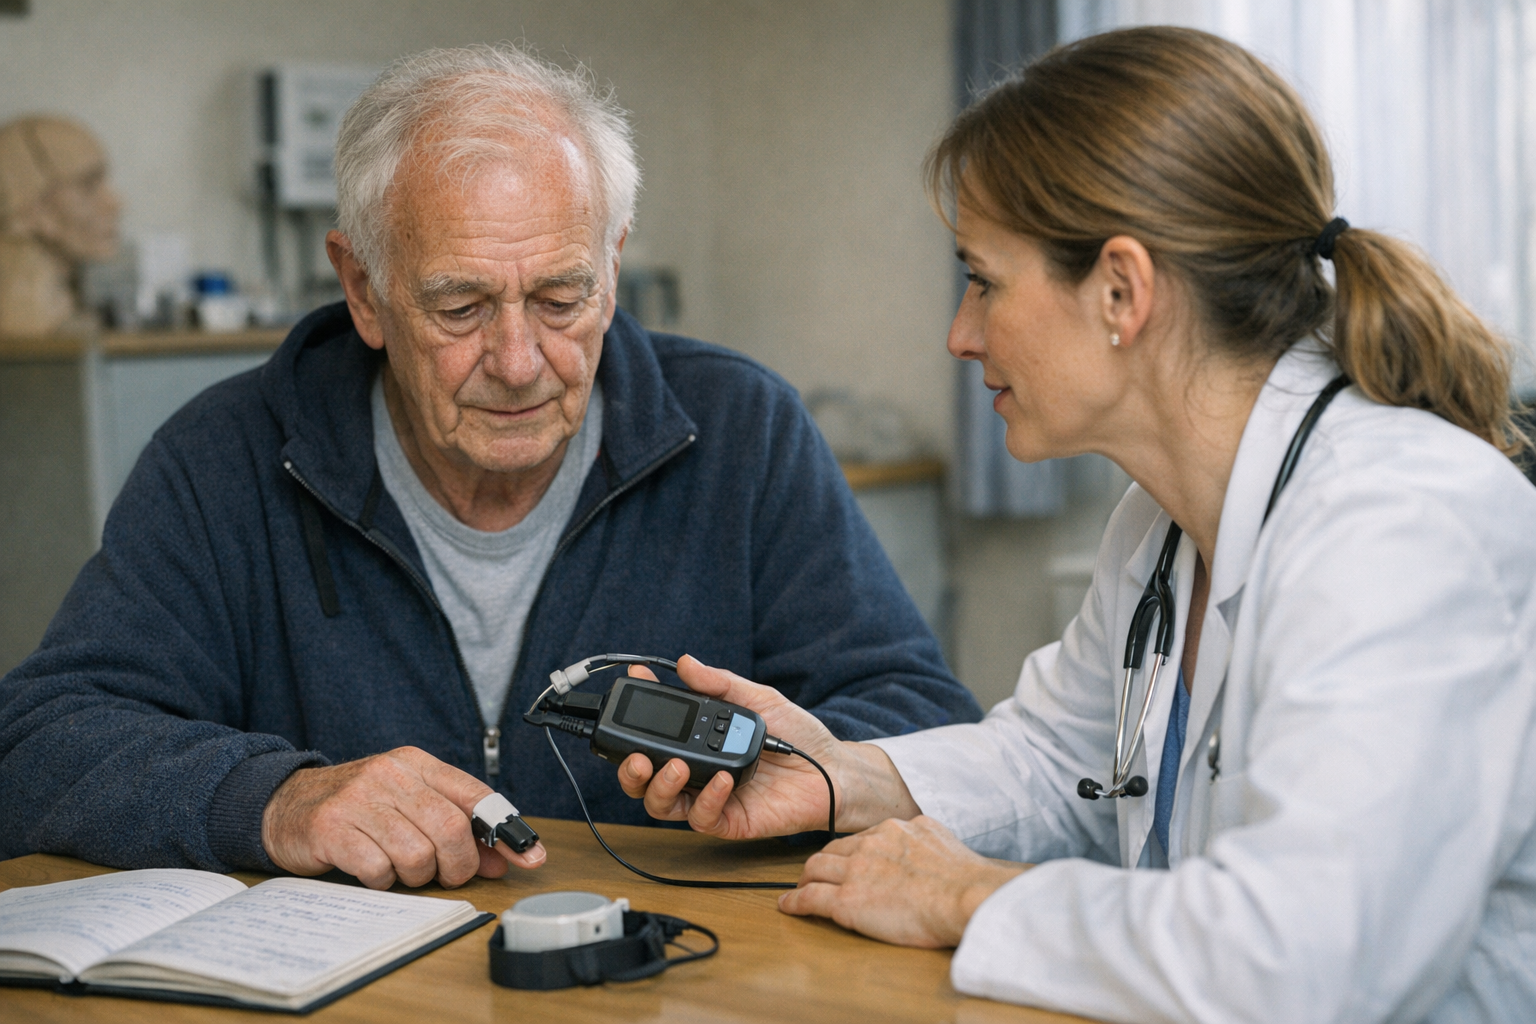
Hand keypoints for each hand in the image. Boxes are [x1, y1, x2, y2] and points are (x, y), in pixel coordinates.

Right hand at [261, 745, 546, 889]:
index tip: (532, 857)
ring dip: (417, 876)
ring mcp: (360, 799)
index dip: (508, 830)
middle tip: (446, 876)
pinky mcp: (332, 827)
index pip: (476, 795)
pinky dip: (382, 881)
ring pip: (417, 854)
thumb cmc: (357, 808)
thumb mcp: (407, 805)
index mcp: (416, 763)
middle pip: (451, 830)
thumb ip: (454, 827)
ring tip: (401, 870)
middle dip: (458, 865)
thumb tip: (498, 859)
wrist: (283, 804)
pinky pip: (379, 869)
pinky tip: (372, 871)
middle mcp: (391, 774)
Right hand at [616, 655, 919, 838]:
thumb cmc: (797, 735)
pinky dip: (707, 799)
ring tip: (675, 767)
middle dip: (630, 770)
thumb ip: (720, 684)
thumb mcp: (758, 699)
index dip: (637, 714)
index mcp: (698, 742)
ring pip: (663, 805)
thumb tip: (686, 663)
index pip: (655, 734)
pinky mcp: (731, 821)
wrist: (833, 768)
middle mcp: (698, 772)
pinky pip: (703, 818)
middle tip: (636, 756)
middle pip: (645, 779)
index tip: (636, 684)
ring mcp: (712, 798)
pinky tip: (724, 779)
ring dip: (660, 787)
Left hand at [778, 816, 1027, 947]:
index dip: (848, 851)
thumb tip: (927, 841)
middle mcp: (870, 843)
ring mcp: (856, 871)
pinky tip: (788, 905)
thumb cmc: (963, 878)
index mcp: (894, 829)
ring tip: (800, 887)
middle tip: (815, 874)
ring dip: (805, 878)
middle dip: (821, 862)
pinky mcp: (847, 900)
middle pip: (832, 849)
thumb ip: (926, 837)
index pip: (859, 837)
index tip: (846, 859)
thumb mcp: (942, 840)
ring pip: (816, 868)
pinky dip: (795, 901)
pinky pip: (810, 898)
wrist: (963, 895)